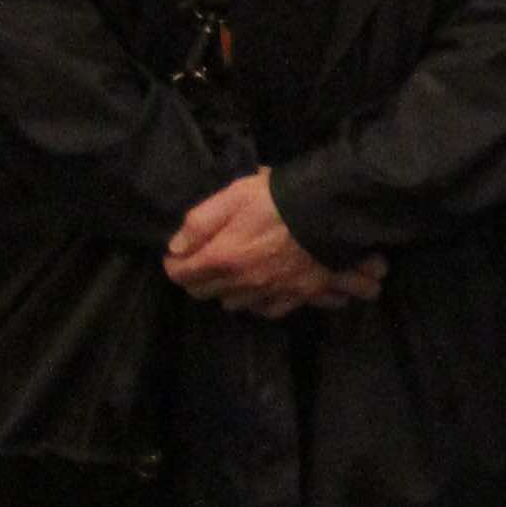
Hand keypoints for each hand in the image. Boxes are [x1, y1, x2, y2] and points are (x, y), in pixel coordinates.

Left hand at [164, 172, 380, 316]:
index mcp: (222, 258)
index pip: (182, 274)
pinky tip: (262, 291)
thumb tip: (176, 248)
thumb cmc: (278, 198)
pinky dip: (260, 303)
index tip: (177, 254)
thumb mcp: (233, 196)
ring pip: (235, 304)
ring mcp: (270, 292)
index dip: (175, 264)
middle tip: (203, 262)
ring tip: (233, 276)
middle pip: (205, 293)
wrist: (331, 211)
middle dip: (198, 279)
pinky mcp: (297, 295)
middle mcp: (242, 282)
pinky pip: (269, 310)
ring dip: (228, 292)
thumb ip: (200, 222)